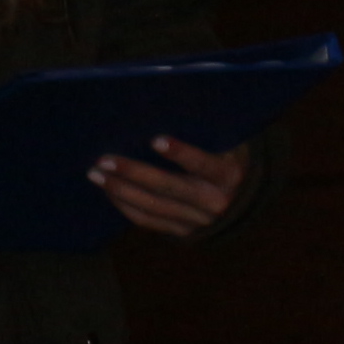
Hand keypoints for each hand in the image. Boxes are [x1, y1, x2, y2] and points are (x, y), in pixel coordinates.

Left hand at [92, 135, 246, 240]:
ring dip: (120, 190)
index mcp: (229, 176)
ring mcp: (197, 221)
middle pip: (168, 187)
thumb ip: (212, 134)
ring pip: (153, 206)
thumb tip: (174, 109)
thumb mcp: (234, 146)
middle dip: (133, 172)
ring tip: (97, 174)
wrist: (246, 203)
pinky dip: (126, 206)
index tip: (155, 139)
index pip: (203, 164)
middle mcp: (214, 201)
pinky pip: (148, 220)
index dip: (180, 153)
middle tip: (105, 159)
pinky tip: (110, 191)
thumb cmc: (233, 162)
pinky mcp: (183, 233)